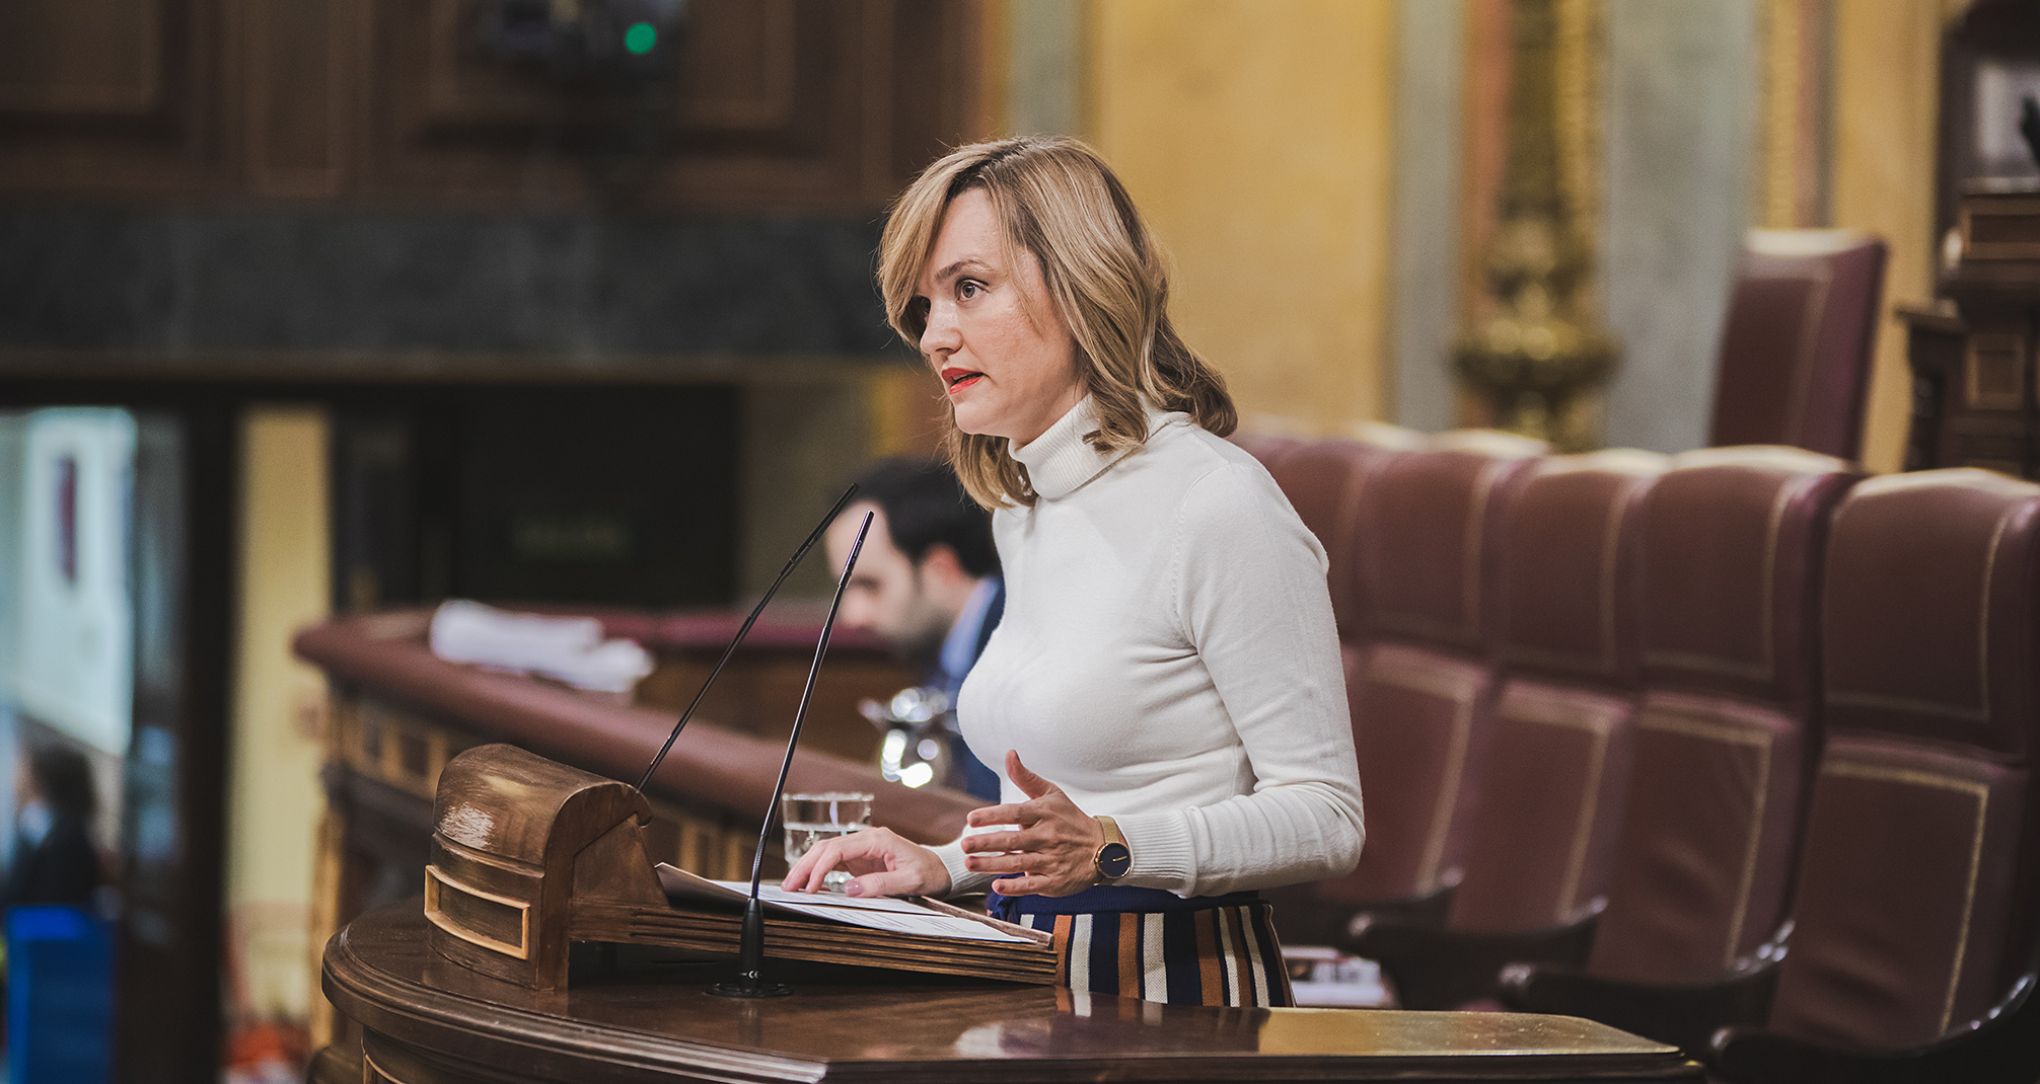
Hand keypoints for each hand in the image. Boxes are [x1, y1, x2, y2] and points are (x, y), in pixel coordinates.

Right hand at [779, 826, 950, 898]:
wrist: (941, 868)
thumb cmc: (928, 873)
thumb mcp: (909, 881)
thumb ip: (880, 885)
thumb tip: (850, 889)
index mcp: (877, 840)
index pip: (838, 849)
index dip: (820, 867)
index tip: (810, 886)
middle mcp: (866, 839)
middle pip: (826, 847)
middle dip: (805, 866)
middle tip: (789, 886)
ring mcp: (862, 848)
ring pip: (826, 852)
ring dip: (808, 867)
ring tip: (792, 885)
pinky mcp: (861, 858)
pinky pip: (834, 862)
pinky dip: (818, 871)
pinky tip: (809, 884)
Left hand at [959, 751, 1105, 897]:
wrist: (1103, 849)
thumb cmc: (1069, 819)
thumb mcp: (1052, 794)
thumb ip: (1026, 777)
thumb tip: (1009, 753)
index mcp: (1044, 813)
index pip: (1015, 812)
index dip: (992, 816)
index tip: (970, 819)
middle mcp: (1048, 836)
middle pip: (1014, 840)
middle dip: (987, 843)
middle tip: (964, 845)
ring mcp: (1052, 860)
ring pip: (1018, 863)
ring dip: (992, 865)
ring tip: (970, 863)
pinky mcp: (1055, 881)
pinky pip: (1032, 885)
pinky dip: (1015, 887)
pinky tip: (996, 885)